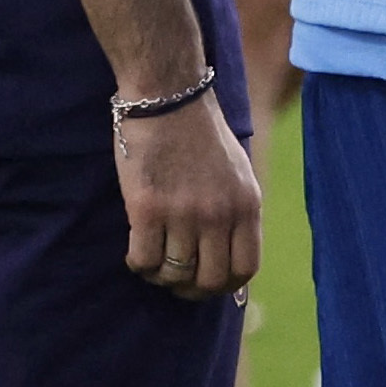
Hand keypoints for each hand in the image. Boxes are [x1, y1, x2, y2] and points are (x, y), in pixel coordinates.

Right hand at [118, 89, 259, 298]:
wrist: (168, 97)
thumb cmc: (201, 135)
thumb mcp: (237, 173)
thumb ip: (236, 213)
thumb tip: (229, 260)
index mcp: (247, 204)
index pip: (246, 269)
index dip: (224, 286)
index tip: (205, 282)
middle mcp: (220, 213)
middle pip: (209, 280)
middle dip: (190, 289)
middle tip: (175, 278)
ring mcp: (184, 212)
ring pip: (173, 275)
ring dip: (161, 275)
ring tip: (155, 256)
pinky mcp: (147, 209)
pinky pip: (143, 261)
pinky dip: (138, 263)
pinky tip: (137, 245)